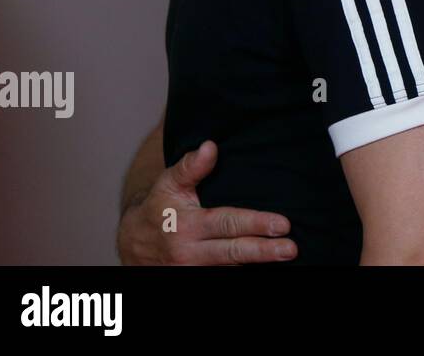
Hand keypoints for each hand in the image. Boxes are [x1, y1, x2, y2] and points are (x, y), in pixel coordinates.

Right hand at [116, 140, 297, 264]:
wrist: (132, 243)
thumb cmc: (158, 208)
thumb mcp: (168, 184)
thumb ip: (190, 166)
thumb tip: (210, 146)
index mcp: (188, 226)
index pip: (228, 225)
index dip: (256, 224)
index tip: (283, 224)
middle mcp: (190, 253)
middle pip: (234, 253)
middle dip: (264, 252)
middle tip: (291, 249)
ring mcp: (192, 270)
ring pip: (231, 268)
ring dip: (258, 264)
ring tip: (284, 257)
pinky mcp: (194, 278)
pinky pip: (222, 275)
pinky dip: (243, 270)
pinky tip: (265, 266)